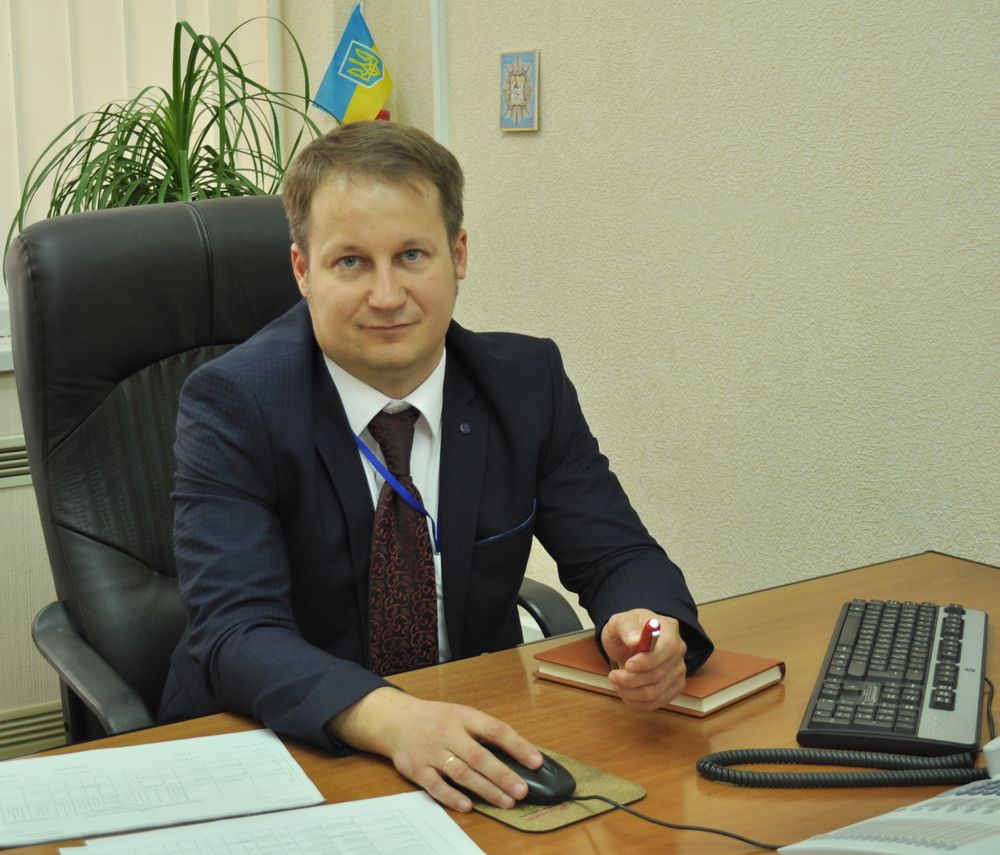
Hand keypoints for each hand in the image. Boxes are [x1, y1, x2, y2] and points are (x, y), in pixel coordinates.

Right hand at [327, 688, 542, 812]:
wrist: (396, 720)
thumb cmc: (437, 719)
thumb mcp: (461, 715)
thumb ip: (484, 733)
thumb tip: (518, 754)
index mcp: (463, 716)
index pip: (495, 729)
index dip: (517, 745)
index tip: (536, 762)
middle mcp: (448, 733)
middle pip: (479, 756)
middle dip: (503, 775)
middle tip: (522, 790)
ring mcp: (432, 751)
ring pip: (461, 772)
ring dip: (485, 789)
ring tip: (506, 801)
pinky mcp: (417, 769)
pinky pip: (436, 785)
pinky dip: (452, 797)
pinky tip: (468, 806)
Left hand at [602, 609, 686, 710]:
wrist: (630, 641)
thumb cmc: (627, 629)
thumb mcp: (620, 622)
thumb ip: (627, 628)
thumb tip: (634, 639)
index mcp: (669, 629)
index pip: (667, 649)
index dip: (646, 662)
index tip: (627, 666)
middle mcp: (679, 650)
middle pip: (658, 674)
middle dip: (630, 679)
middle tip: (613, 676)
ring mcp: (679, 670)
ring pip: (655, 692)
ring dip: (630, 692)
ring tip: (617, 682)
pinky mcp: (674, 687)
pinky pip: (656, 702)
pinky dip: (636, 702)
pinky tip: (625, 692)